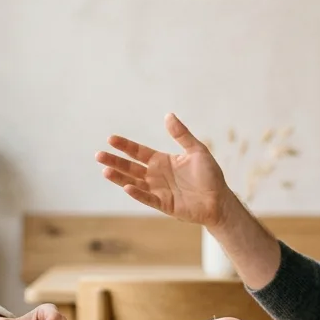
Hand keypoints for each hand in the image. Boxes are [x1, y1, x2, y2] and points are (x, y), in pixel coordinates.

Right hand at [97, 113, 236, 227]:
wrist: (220, 199)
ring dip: (119, 178)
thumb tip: (168, 115)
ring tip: (105, 170)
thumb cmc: (209, 175)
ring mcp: (158, 191)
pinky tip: (127, 186)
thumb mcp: (197, 150)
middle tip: (98, 155)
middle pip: (130, 167)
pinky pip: (148, 198)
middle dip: (115, 161)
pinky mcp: (164, 204)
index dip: (125, 146)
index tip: (110, 139)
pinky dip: (137, 193)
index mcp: (162, 161)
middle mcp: (156, 176)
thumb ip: (181, 134)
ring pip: (134, 182)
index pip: (138, 152)